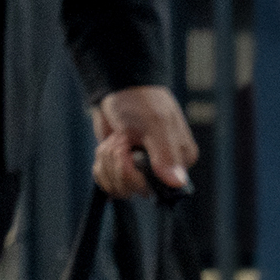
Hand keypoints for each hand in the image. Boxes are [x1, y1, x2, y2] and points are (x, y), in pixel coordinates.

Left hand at [93, 83, 197, 197]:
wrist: (119, 89)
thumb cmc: (142, 102)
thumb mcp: (154, 126)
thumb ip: (165, 155)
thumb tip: (178, 183)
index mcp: (179, 163)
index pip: (157, 189)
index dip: (134, 174)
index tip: (128, 150)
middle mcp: (161, 171)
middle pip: (133, 190)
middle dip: (117, 163)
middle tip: (120, 139)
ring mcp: (140, 171)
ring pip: (117, 187)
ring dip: (107, 161)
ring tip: (115, 139)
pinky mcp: (121, 168)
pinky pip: (107, 182)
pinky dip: (101, 165)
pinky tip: (106, 146)